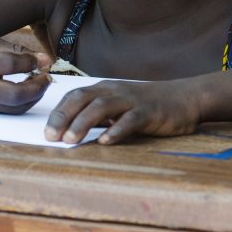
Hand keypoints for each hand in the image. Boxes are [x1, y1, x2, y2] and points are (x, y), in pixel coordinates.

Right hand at [0, 36, 52, 113]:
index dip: (32, 62)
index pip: (10, 64)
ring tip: (40, 83)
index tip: (44, 59)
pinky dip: (23, 103)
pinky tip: (28, 92)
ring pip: (15, 108)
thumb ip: (8, 48)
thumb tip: (38, 58)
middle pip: (15, 94)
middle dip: (38, 87)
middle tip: (47, 76)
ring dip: (34, 96)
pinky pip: (9, 111)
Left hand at [45, 79, 202, 144]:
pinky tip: (105, 142)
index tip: (46, 132)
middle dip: (63, 117)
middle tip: (50, 137)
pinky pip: (130, 120)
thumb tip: (72, 131)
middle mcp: (114, 91)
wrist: (185, 98)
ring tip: (70, 140)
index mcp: (104, 89)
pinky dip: (116, 130)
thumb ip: (99, 115)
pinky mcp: (149, 112)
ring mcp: (131, 100)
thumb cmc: (147, 105)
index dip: (58, 113)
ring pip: (101, 107)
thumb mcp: (120, 106)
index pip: (74, 97)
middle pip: (82, 99)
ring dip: (83, 123)